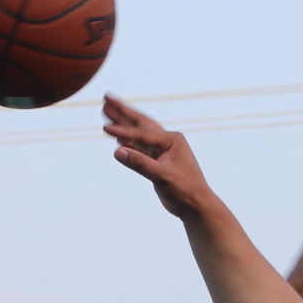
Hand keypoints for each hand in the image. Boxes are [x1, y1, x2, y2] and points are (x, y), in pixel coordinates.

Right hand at [102, 94, 213, 219]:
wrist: (196, 206)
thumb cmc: (185, 190)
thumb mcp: (162, 176)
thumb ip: (140, 163)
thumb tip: (118, 152)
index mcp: (172, 140)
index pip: (143, 134)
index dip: (123, 132)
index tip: (106, 128)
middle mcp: (167, 141)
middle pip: (140, 123)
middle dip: (122, 111)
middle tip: (106, 97)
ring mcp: (162, 150)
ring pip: (138, 133)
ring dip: (122, 122)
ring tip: (106, 110)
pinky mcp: (157, 160)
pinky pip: (139, 147)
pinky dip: (127, 140)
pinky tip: (117, 135)